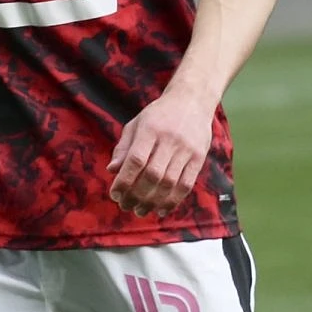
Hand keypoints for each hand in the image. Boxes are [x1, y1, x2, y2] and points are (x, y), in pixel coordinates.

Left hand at [107, 94, 213, 218]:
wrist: (192, 100)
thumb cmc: (159, 114)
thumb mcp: (136, 123)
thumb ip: (124, 147)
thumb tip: (112, 170)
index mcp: (150, 129)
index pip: (136, 159)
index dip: (124, 180)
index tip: (115, 194)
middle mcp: (170, 139)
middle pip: (153, 175)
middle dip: (137, 195)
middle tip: (126, 206)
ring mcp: (186, 149)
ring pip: (169, 183)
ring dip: (153, 201)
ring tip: (141, 210)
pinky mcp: (199, 158)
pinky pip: (186, 184)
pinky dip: (173, 201)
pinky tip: (161, 209)